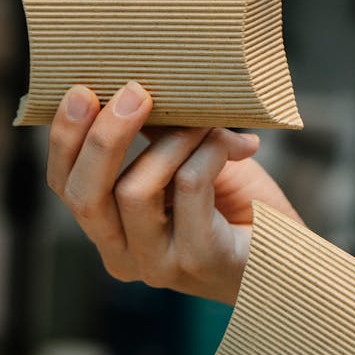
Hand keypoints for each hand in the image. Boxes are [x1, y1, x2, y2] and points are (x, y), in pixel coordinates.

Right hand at [46, 82, 300, 304]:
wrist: (290, 255)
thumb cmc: (239, 209)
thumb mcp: (186, 162)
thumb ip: (157, 136)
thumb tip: (141, 89)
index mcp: (110, 232)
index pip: (64, 188)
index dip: (64, 140)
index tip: (80, 91)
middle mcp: (124, 256)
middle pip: (84, 196)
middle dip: (101, 138)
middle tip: (133, 92)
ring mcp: (158, 265)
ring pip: (133, 191)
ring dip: (171, 142)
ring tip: (204, 124)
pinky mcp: (198, 260)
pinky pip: (188, 187)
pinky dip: (209, 152)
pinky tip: (238, 147)